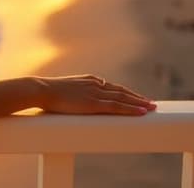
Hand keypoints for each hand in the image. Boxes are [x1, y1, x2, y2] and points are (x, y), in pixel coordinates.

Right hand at [35, 75, 156, 115]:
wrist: (41, 89)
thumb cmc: (48, 91)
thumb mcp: (65, 89)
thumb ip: (76, 91)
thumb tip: (79, 96)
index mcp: (90, 80)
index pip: (113, 87)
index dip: (127, 93)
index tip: (137, 97)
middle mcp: (96, 84)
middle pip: (122, 91)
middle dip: (137, 98)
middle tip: (151, 103)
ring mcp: (96, 94)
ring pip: (123, 98)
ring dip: (139, 103)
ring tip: (152, 108)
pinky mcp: (94, 104)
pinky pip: (117, 106)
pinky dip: (131, 109)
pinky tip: (141, 112)